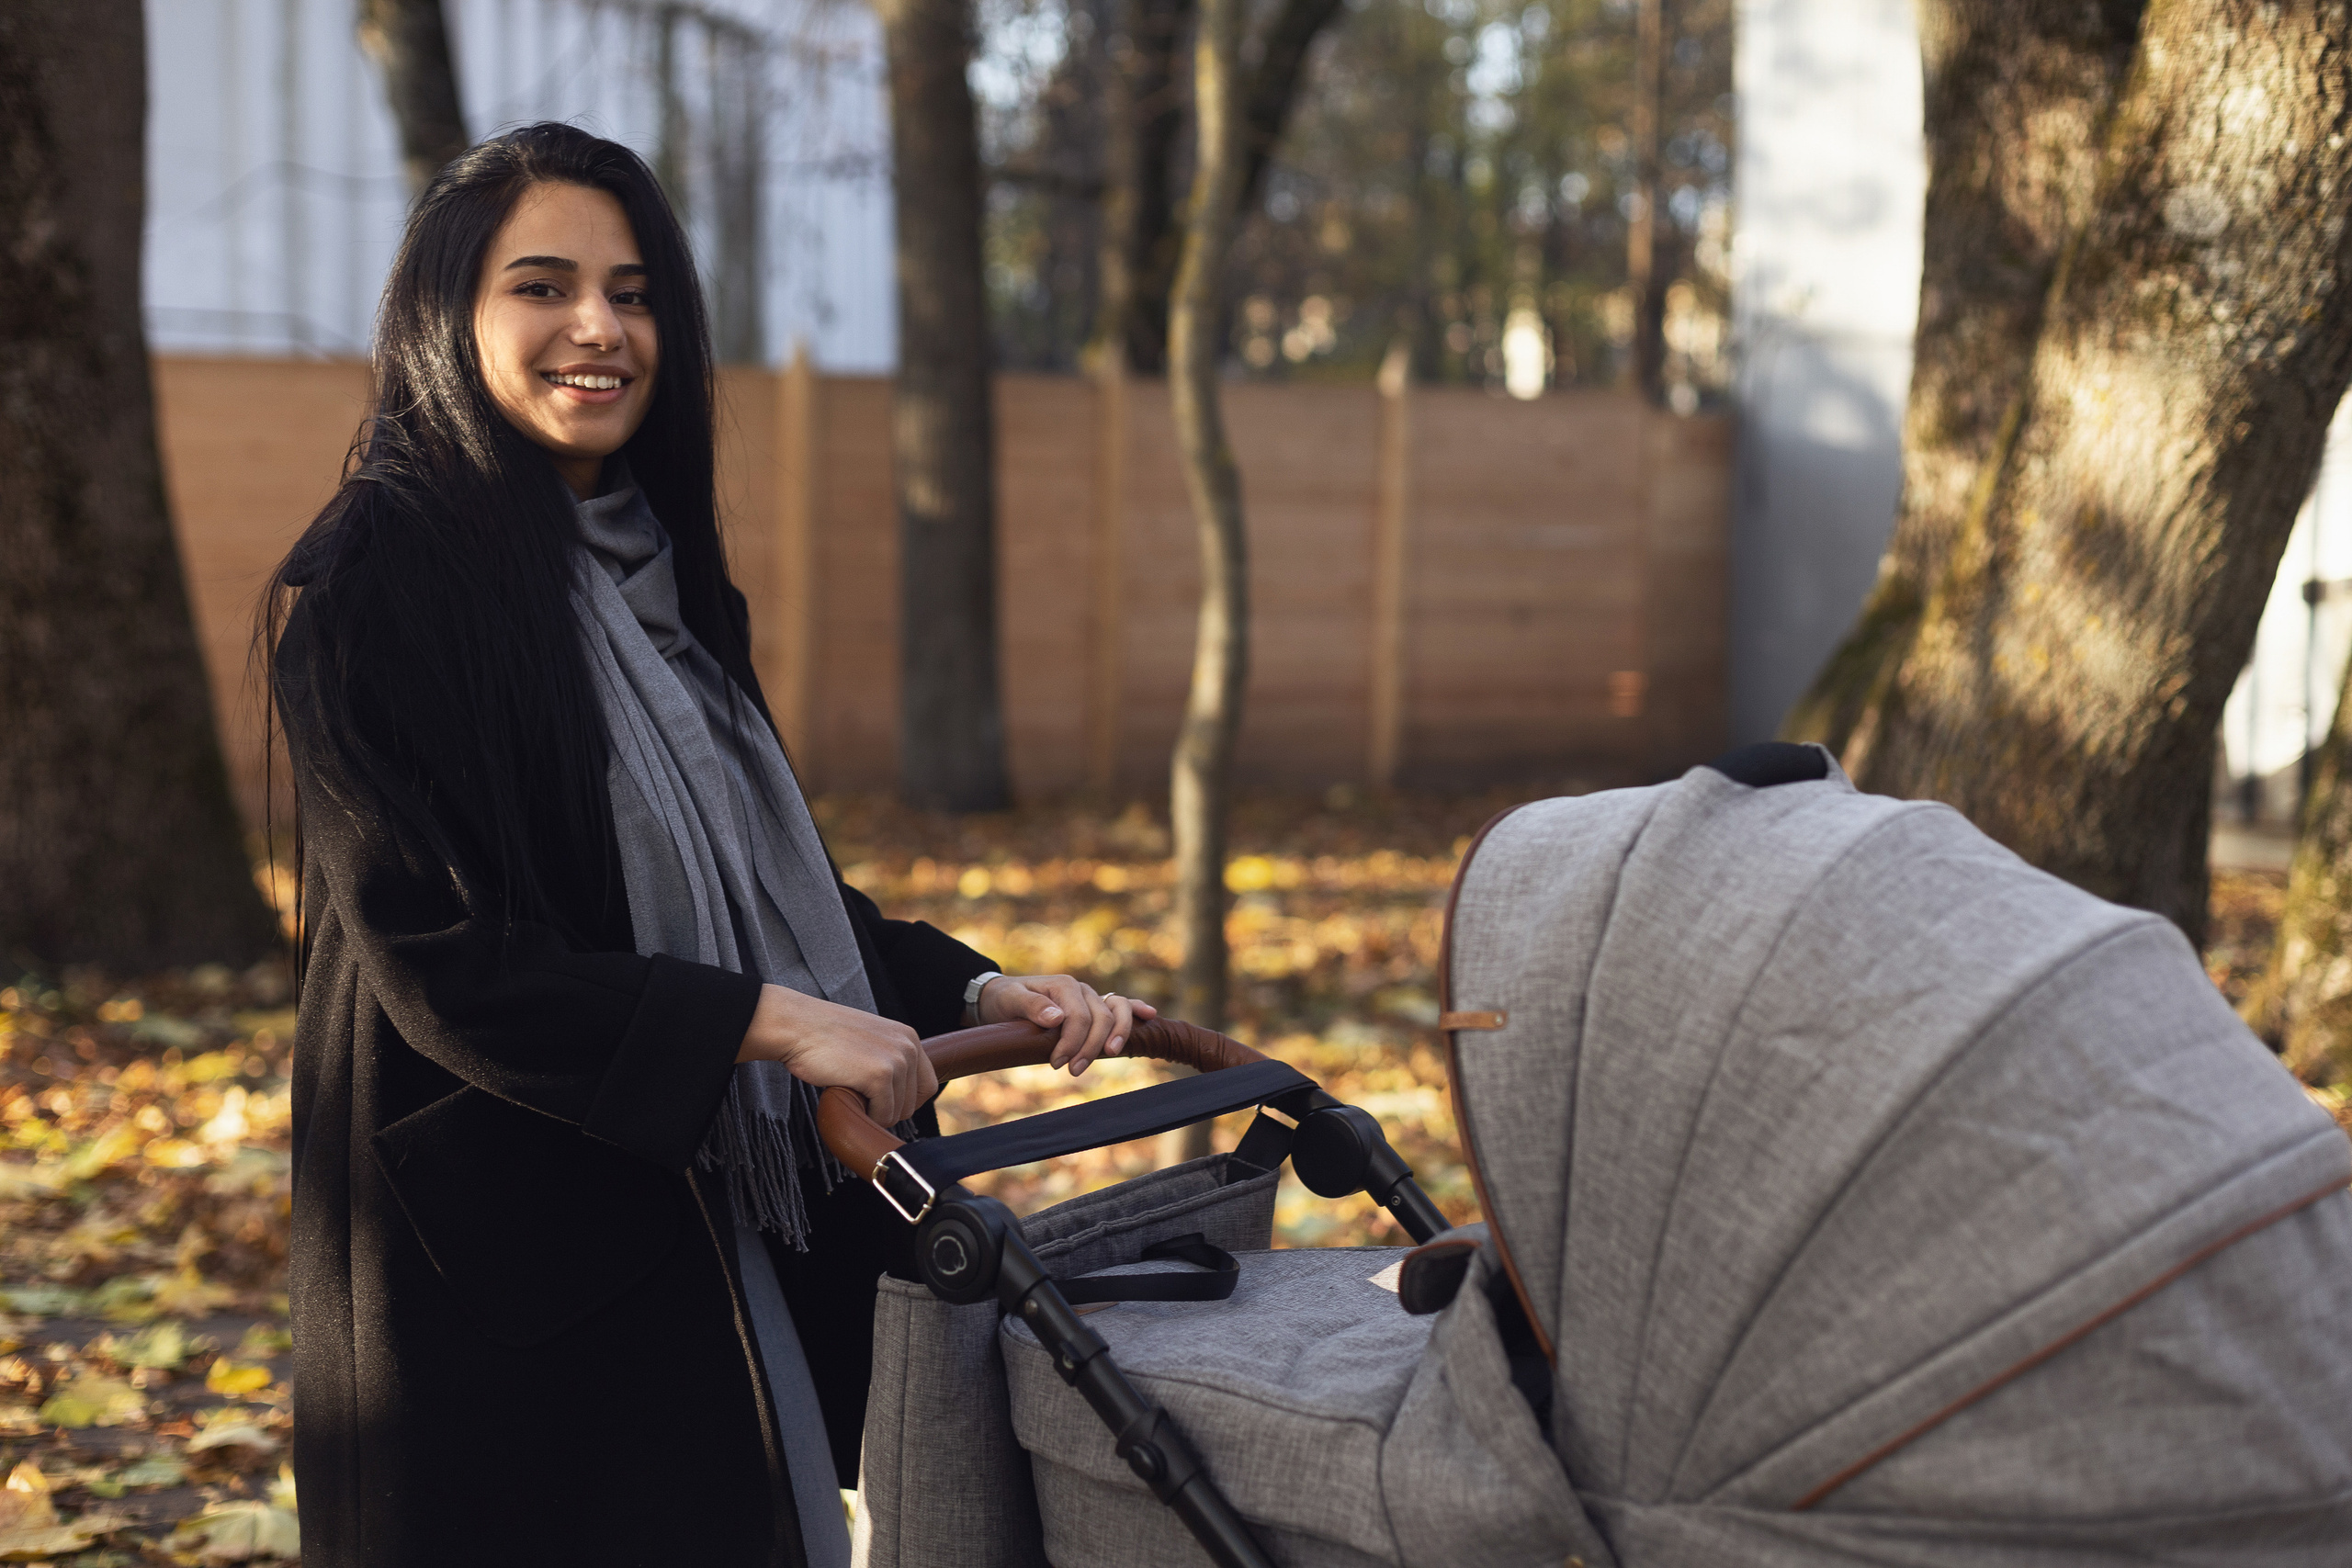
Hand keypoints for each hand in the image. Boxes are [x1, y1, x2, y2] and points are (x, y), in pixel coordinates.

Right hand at [737, 984, 937, 1125]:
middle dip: (888, 1109)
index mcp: (909, 1037)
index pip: (927, 1085)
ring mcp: (896, 1060)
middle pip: (914, 1102)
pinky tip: (848, 1098)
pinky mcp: (879, 1075)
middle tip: (861, 1099)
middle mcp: (909, 1047)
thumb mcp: (869, 1041)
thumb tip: (900, 1096)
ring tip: (851, 1091)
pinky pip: (883, 1114)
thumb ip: (888, 1059)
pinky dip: (865, 1116)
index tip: (883, 1103)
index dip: (906, 1101)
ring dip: (873, 1113)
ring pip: (898, 1112)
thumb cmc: (824, 1036)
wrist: (797, 1026)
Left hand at [974, 974, 1156, 1075]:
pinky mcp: (1094, 1007)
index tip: (1056, 1064)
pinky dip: (1135, 1010)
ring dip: (1116, 1035)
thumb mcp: (1010, 1001)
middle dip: (1091, 1047)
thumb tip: (1057, 1018)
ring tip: (1109, 1054)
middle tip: (1074, 1071)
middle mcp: (1082, 990)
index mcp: (1064, 986)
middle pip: (1101, 1017)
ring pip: (1116, 1012)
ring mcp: (1091, 997)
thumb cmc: (1006, 1000)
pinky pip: (1120, 1005)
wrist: (1002, 997)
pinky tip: (1149, 1015)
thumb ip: (1032, 1007)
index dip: (1072, 1042)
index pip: (1079, 1016)